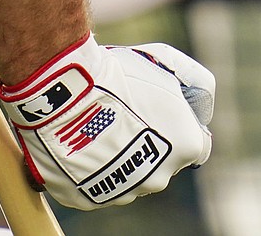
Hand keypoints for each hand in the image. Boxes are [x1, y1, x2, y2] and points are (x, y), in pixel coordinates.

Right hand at [0, 33, 213, 209]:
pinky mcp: (86, 199)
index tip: (152, 110)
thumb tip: (199, 96)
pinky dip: (85, 169)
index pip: (194, 143)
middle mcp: (159, 178)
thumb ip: (193, 78)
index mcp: (187, 146)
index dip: (174, 125)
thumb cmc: (113, 74)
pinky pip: (90, 186)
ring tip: (91, 127)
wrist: (61, 93)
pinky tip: (73, 143)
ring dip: (114, 157)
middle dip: (144, 144)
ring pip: (125, 178)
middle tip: (117, 115)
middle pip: (158, 164)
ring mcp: (122, 192)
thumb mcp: (163, 61)